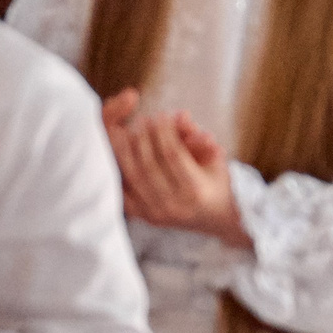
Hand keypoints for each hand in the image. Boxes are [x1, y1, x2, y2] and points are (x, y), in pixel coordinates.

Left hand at [103, 90, 246, 246]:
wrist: (213, 218)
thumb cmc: (216, 182)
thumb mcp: (216, 159)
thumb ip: (199, 137)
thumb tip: (181, 115)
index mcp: (195, 190)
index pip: (173, 154)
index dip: (165, 131)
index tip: (162, 114)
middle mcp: (174, 204)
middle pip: (150, 164)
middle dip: (144, 137)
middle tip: (142, 119)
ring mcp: (156, 212)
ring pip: (133, 175)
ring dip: (126, 149)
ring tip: (124, 129)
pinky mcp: (143, 216)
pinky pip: (124, 189)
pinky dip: (118, 169)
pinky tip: (116, 151)